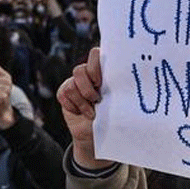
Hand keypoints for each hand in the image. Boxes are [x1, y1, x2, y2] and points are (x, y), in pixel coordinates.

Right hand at [57, 47, 113, 169]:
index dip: (95, 67)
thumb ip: (115, 89)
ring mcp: (74, 82)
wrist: (94, 134)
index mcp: (102, 71)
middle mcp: (87, 73)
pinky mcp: (64, 92)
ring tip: (91, 111)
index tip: (101, 83)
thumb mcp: (116, 102)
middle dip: (88, 88)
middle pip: (80, 70)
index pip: (95, 54)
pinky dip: (74, 107)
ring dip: (82, 102)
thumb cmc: (111, 116)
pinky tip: (81, 112)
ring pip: (72, 85)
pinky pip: (64, 94)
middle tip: (97, 99)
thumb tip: (125, 81)